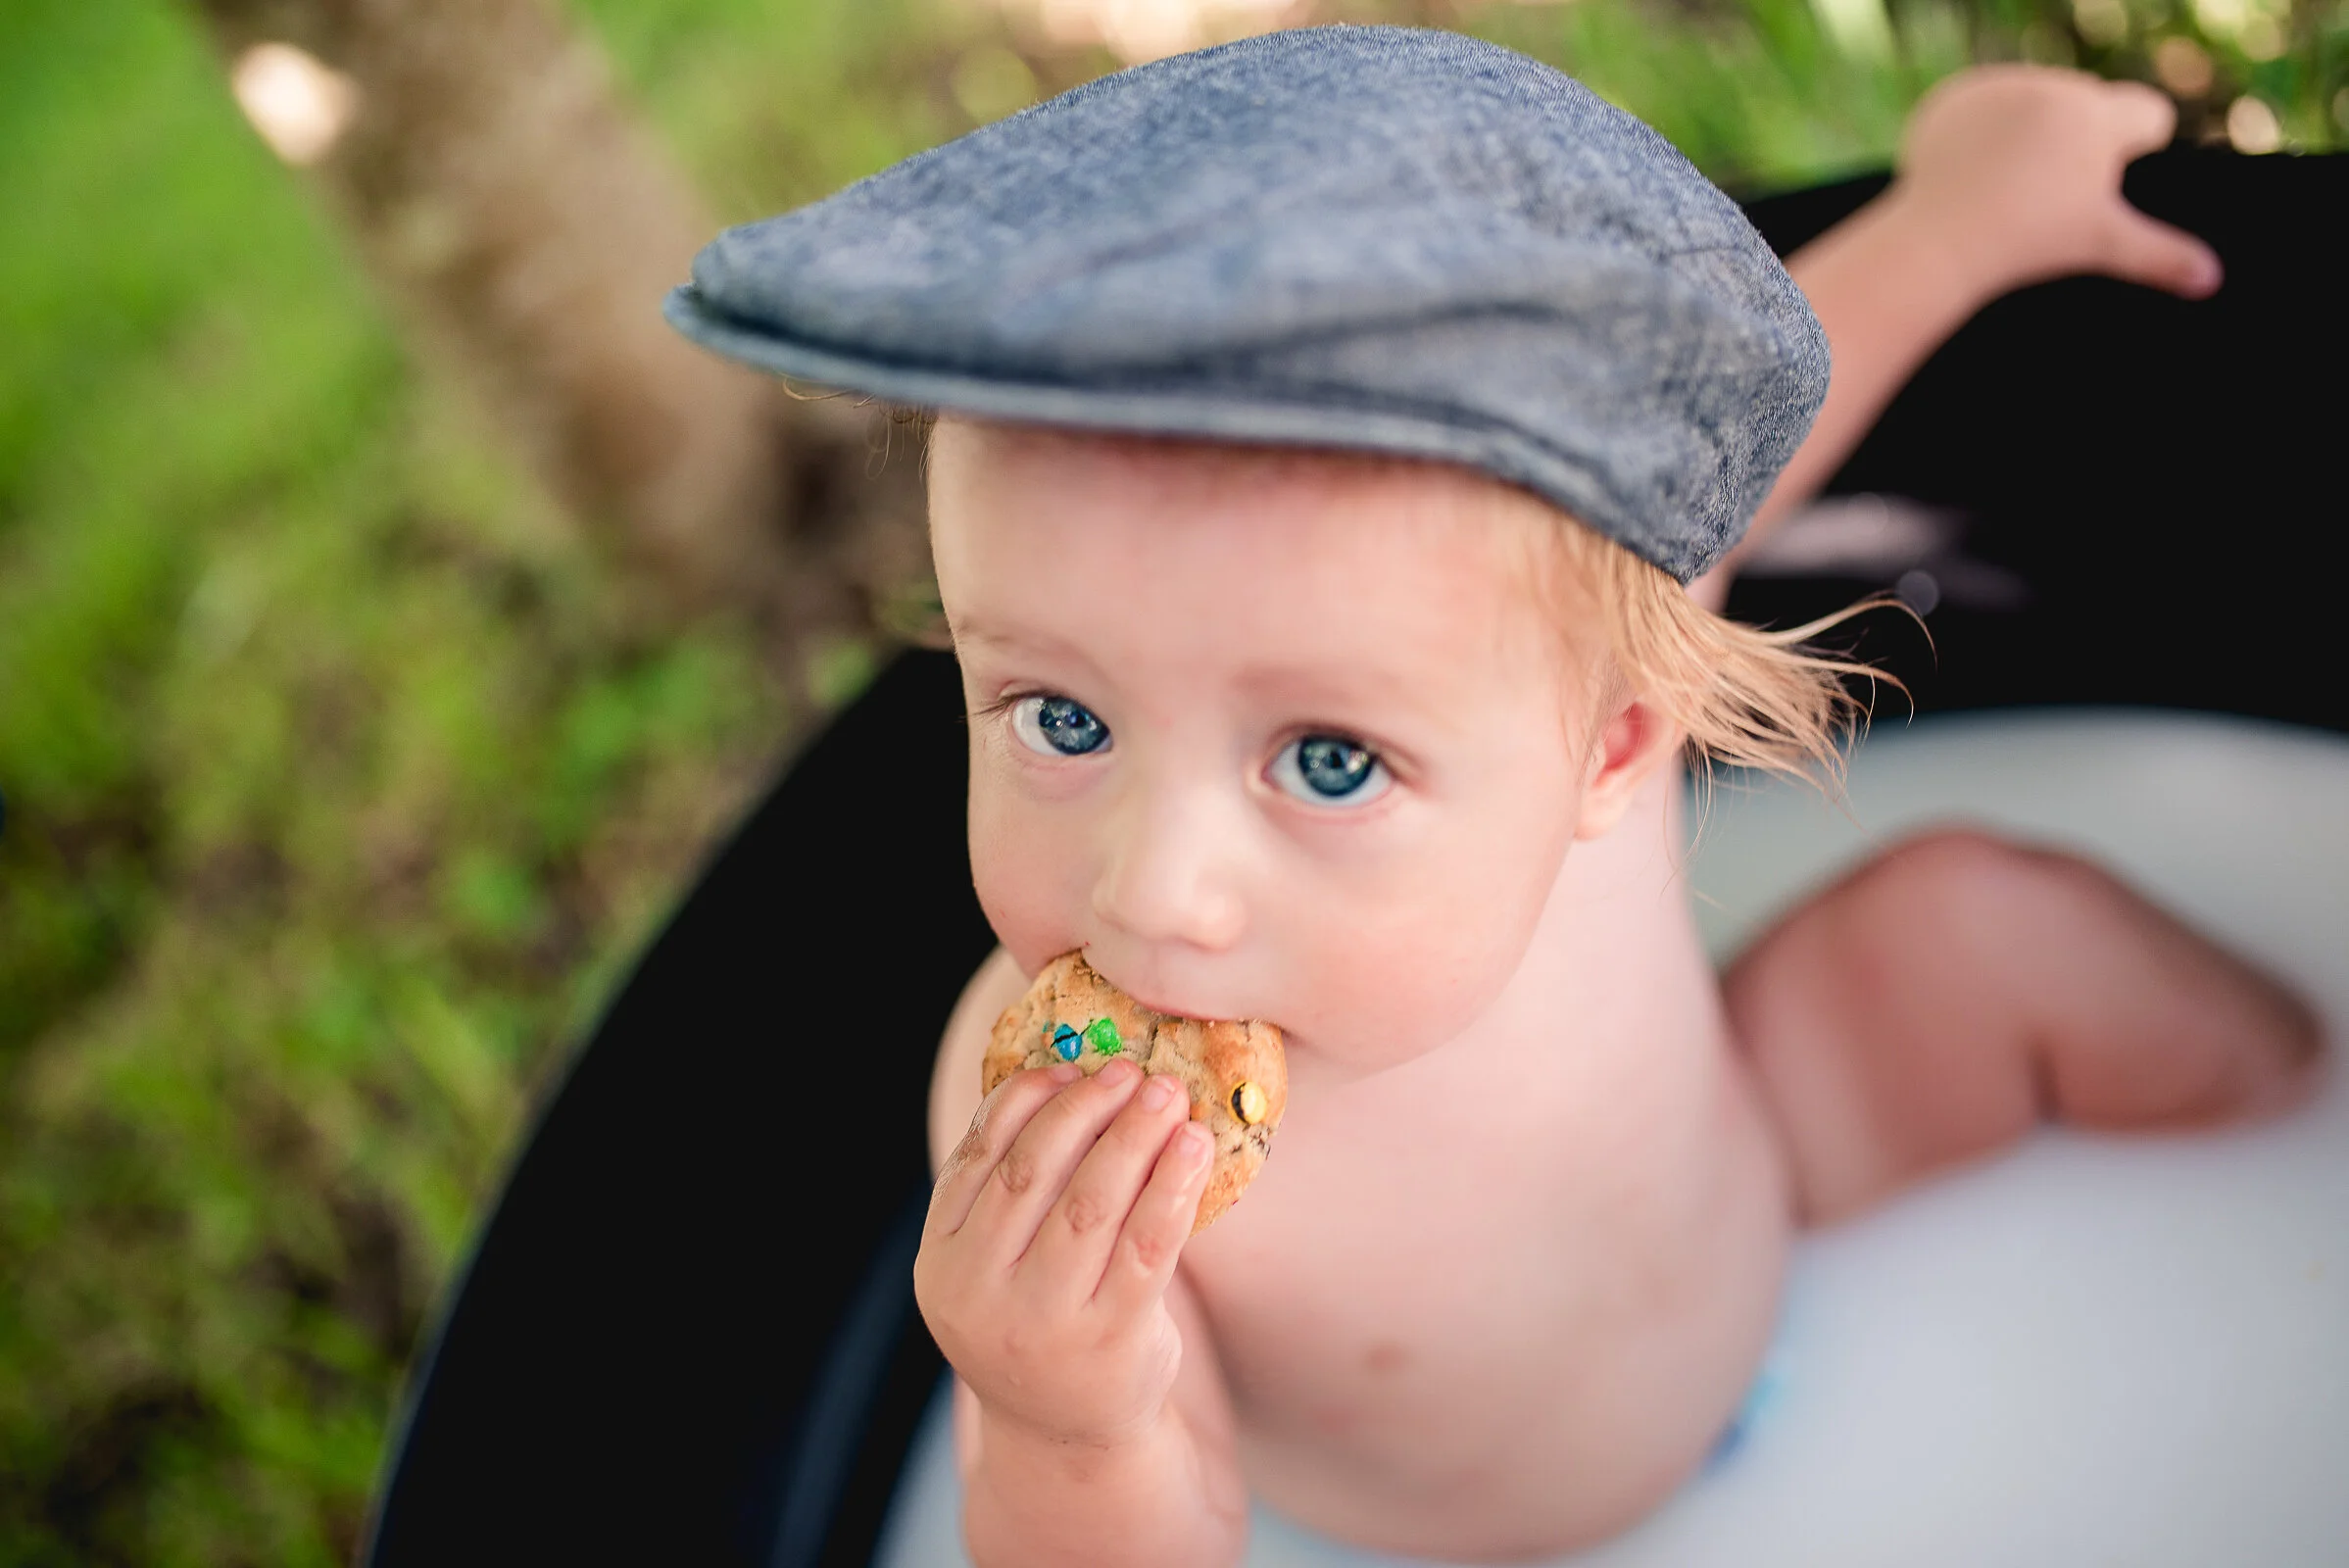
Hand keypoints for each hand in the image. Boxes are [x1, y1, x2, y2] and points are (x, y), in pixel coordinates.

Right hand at [915, 1057, 1215, 1446]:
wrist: (1066, 1434)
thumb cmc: (1036, 1320)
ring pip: (1091, 1204)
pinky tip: (1194, 1148)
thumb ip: (1008, 1189)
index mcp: (941, 1262)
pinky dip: (1173, 1187)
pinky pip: (1149, 1246)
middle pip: (1034, 1174)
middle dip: (1085, 1110)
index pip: (980, 1158)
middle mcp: (980, 1294)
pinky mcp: (1112, 1339)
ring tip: (1167, 1096)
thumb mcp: (993, 1264)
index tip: (1069, 1066)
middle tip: (1130, 1071)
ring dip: (1133, 1137)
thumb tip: (1067, 1075)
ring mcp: (1044, 1322)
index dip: (1026, 1101)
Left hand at [1889, 65, 2221, 301]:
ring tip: (2006, 187)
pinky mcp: (1954, 98)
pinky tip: (1967, 174)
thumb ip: (2160, 256)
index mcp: (2099, 116)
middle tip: (2049, 195)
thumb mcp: (2100, 246)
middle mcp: (2054, 90)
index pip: (2147, 114)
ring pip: (2032, 106)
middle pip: (2088, 108)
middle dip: (2077, 143)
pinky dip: (1976, 137)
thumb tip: (2212, 279)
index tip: (2111, 179)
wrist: (1936, 241)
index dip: (2137, 148)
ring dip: (2027, 134)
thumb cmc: (2026, 245)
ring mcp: (2001, 88)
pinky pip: (1979, 110)